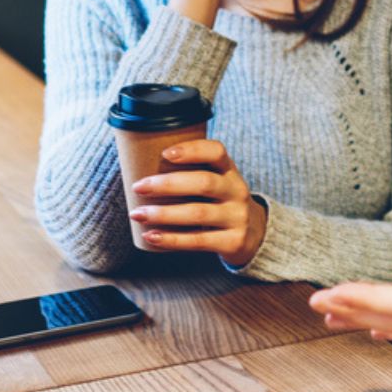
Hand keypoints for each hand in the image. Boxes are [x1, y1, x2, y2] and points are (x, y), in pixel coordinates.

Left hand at [129, 139, 266, 267]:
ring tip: (138, 214)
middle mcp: (236, 191)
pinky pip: (199, 240)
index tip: (165, 153)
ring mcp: (237, 217)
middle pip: (204, 183)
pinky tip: (152, 236)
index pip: (216, 152)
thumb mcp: (216, 183)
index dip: (192, 150)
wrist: (254, 235)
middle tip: (138, 186)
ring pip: (198, 213)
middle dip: (168, 184)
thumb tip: (137, 166)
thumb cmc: (219, 203)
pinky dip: (172, 239)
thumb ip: (190, 174)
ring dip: (164, 214)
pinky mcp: (233, 241)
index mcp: (229, 171)